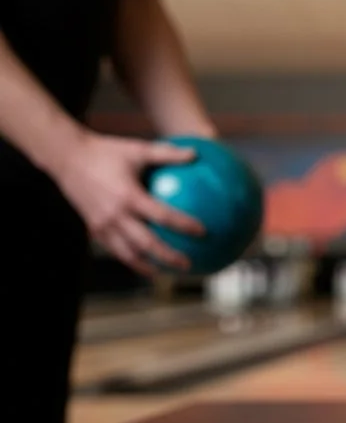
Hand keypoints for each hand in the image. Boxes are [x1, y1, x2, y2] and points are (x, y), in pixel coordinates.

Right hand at [52, 131, 203, 275]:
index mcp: (129, 196)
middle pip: (146, 243)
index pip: (162, 216)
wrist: (65, 157)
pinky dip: (129, 259)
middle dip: (168, 256)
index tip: (203, 232)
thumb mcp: (137, 149)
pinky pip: (114, 249)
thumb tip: (196, 154)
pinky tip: (143, 263)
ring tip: (164, 272)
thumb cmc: (105, 151)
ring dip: (147, 265)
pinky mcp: (93, 228)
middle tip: (188, 264)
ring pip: (127, 253)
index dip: (183, 225)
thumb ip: (167, 153)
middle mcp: (115, 215)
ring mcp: (102, 224)